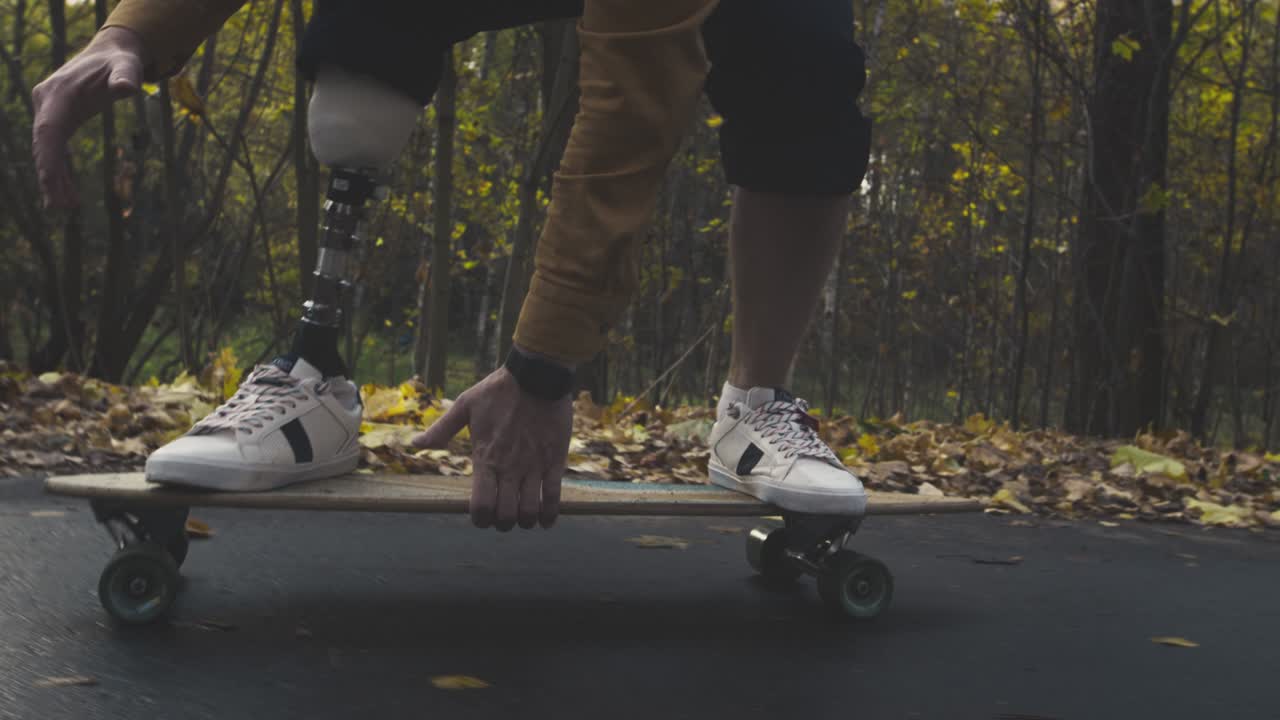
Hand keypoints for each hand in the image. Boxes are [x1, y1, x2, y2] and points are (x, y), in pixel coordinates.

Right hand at [31, 26, 146, 207]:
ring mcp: (50, 110)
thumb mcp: (127, 65)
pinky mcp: (58, 118)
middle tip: (60, 207)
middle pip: (43, 143)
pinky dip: (59, 169)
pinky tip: (67, 194)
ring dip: (54, 178)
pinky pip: (55, 147)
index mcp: (59, 92)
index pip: (48, 129)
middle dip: (49, 175)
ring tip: (65, 208)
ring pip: (46, 149)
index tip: (50, 182)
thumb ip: (127, 76)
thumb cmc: (121, 60)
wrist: (112, 53)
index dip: (48, 156)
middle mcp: (47, 101)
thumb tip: (129, 88)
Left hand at [412, 367, 572, 530]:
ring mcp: (534, 467)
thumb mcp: (465, 405)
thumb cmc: (499, 390)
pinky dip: (550, 515)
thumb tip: (415, 444)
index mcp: (485, 459)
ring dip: (525, 521)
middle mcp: (509, 469)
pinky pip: (554, 497)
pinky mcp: (554, 461)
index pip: (481, 507)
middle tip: (503, 516)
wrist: (537, 377)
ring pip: (529, 512)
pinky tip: (546, 520)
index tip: (482, 516)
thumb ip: (441, 429)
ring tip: (523, 516)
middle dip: (502, 524)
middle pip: (506, 516)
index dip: (480, 519)